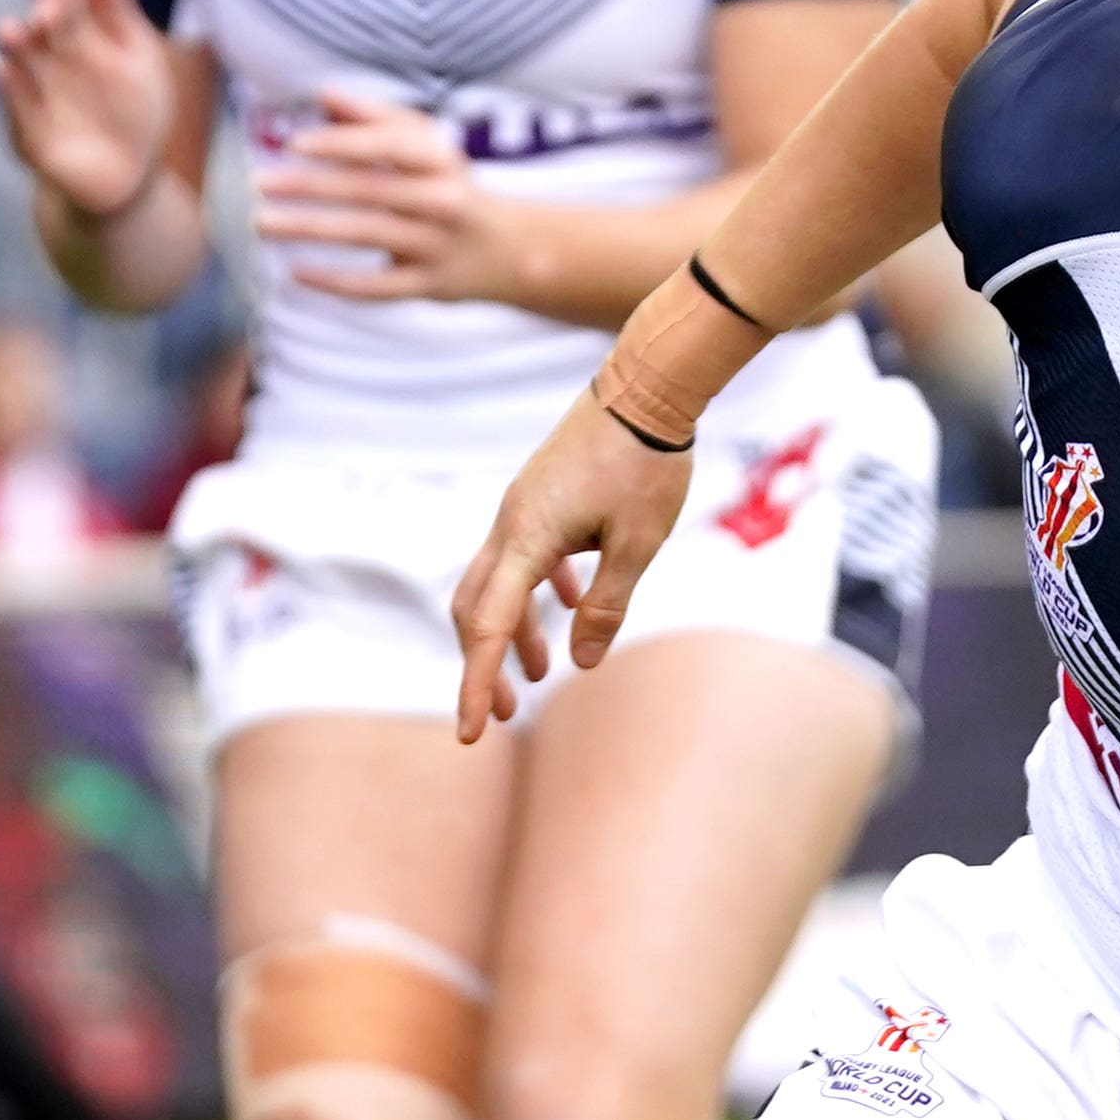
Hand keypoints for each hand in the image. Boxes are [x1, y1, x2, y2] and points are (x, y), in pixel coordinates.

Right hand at [0, 0, 179, 222]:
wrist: (128, 176)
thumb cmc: (134, 107)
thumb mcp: (135, 50)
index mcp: (76, 31)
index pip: (63, 0)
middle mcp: (47, 57)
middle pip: (40, 29)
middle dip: (41, 19)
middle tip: (48, 10)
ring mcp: (33, 93)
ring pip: (18, 63)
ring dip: (14, 47)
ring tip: (12, 32)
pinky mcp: (24, 131)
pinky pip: (13, 109)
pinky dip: (10, 93)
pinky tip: (4, 74)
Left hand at [256, 91, 537, 305]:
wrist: (511, 251)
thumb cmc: (451, 187)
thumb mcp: (428, 146)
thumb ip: (376, 118)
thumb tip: (322, 94)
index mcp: (441, 159)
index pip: (390, 145)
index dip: (342, 143)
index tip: (294, 144)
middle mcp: (444, 201)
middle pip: (369, 190)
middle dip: (310, 186)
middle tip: (260, 183)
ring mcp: (437, 246)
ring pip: (366, 235)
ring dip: (309, 228)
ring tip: (262, 223)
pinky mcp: (430, 286)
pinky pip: (377, 288)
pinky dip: (335, 282)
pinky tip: (295, 272)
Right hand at [451, 401, 690, 737]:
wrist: (647, 385)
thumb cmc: (648, 463)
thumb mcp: (638, 545)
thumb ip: (607, 606)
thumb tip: (581, 664)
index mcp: (528, 538)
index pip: (489, 627)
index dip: (475, 684)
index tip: (471, 734)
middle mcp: (511, 523)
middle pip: (476, 608)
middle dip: (484, 665)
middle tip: (504, 713)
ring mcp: (522, 507)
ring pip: (499, 582)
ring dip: (515, 632)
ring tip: (542, 672)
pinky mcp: (540, 497)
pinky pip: (523, 554)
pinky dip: (537, 590)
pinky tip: (570, 601)